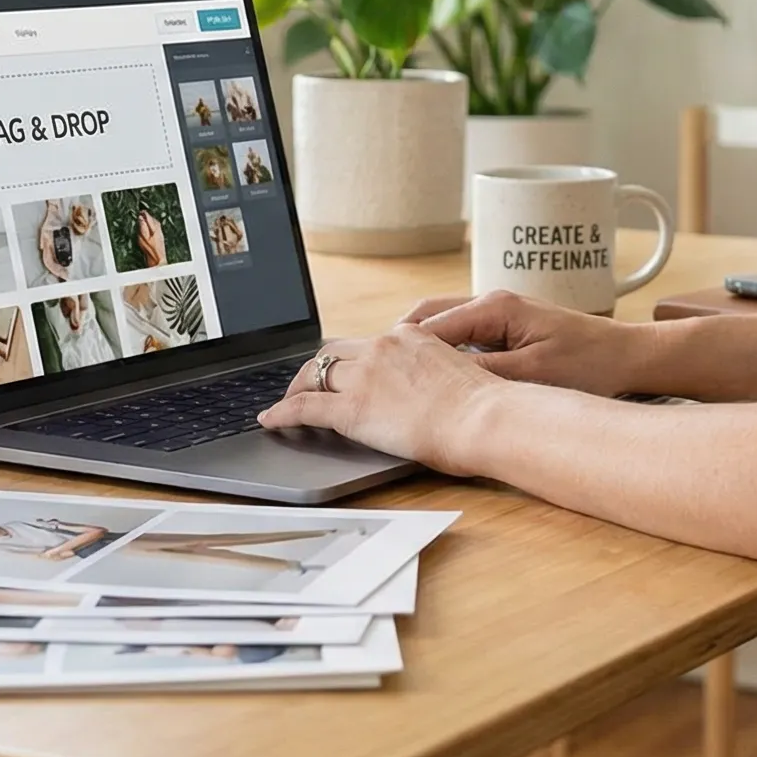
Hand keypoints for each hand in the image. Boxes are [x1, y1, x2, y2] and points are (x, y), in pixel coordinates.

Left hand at [257, 326, 508, 472]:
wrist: (484, 418)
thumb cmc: (485, 408)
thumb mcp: (458, 376)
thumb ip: (435, 377)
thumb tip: (432, 394)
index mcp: (411, 337)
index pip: (366, 344)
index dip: (348, 359)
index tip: (342, 369)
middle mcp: (383, 347)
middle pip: (333, 352)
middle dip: (315, 369)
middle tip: (305, 384)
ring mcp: (364, 375)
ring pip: (315, 374)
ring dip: (296, 388)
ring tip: (285, 402)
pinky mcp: (352, 408)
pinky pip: (305, 407)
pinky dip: (283, 412)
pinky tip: (271, 419)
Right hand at [396, 291, 646, 398]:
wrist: (629, 356)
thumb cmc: (589, 365)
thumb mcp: (533, 375)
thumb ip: (483, 374)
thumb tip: (437, 380)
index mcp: (495, 306)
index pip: (430, 326)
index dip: (401, 352)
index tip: (377, 375)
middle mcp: (492, 301)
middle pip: (428, 317)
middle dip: (401, 345)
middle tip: (377, 376)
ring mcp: (500, 313)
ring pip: (443, 325)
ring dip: (422, 349)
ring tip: (398, 380)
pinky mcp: (508, 327)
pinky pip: (463, 335)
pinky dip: (444, 352)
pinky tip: (435, 378)